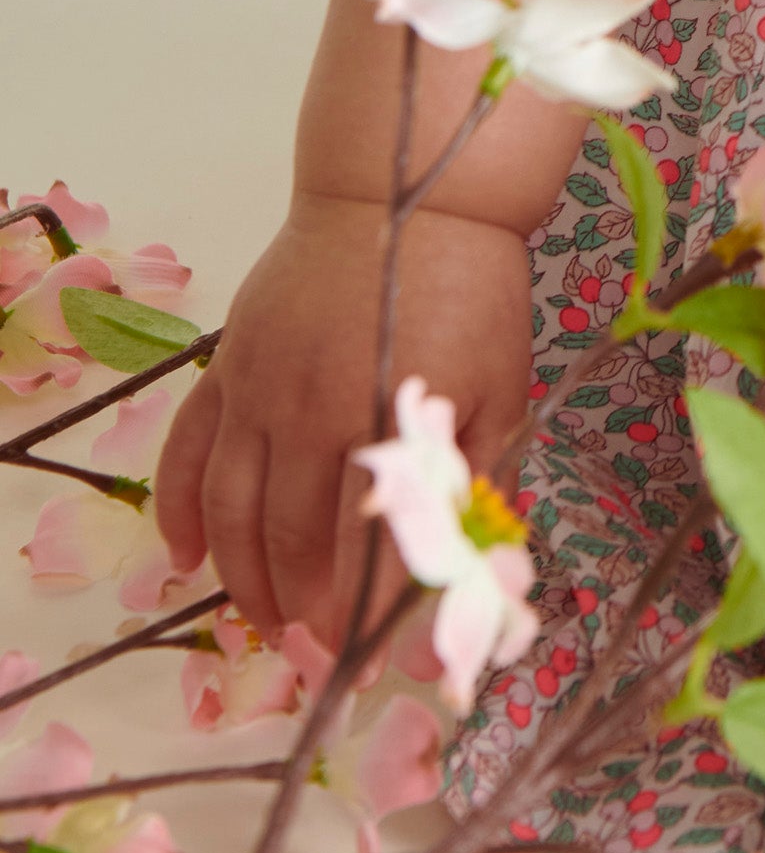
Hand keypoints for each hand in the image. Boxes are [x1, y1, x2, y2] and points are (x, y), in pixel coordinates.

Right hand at [155, 195, 534, 646]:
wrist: (402, 191)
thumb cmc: (470, 291)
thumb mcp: (498, 389)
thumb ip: (477, 481)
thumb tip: (470, 574)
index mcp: (382, 426)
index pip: (361, 551)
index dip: (361, 618)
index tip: (366, 661)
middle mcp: (308, 416)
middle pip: (287, 542)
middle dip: (300, 611)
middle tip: (315, 655)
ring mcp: (257, 390)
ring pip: (229, 510)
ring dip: (240, 578)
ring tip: (265, 622)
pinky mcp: (227, 364)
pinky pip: (186, 451)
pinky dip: (179, 511)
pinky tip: (185, 558)